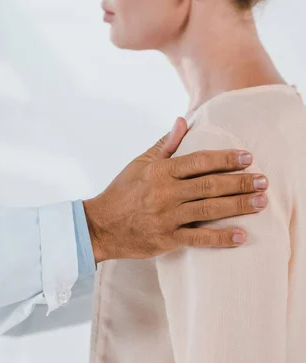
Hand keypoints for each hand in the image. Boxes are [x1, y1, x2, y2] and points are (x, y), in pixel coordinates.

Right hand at [84, 118, 268, 262]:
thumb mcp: (139, 164)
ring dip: (238, 205)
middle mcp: (164, 193)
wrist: (99, 226)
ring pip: (209, 209)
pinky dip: (220, 238)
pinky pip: (198, 238)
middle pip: (210, 185)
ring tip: (260, 202)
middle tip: (263, 180)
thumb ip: (164, 145)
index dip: (225, 159)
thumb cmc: (120, 193)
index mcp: (159, 172)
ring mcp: (166, 217)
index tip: (247, 157)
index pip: (199, 161)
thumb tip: (183, 121)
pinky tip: (240, 235)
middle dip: (240, 182)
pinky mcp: (166, 239)